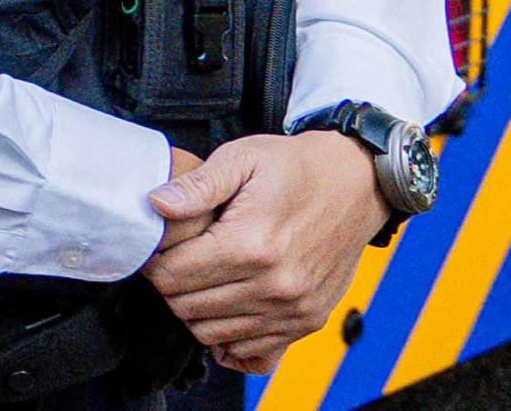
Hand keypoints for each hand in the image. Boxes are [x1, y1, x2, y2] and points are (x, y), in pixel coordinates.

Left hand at [141, 131, 383, 372]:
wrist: (357, 185)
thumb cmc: (297, 168)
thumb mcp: (243, 158)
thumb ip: (198, 185)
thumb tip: (157, 205)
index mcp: (251, 244)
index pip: (173, 276)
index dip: (154, 263)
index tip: (156, 249)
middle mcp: (274, 286)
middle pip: (188, 308)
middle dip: (170, 287)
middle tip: (175, 262)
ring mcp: (294, 309)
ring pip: (214, 335)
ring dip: (195, 312)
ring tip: (199, 280)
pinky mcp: (308, 321)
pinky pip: (253, 353)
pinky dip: (230, 338)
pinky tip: (225, 310)